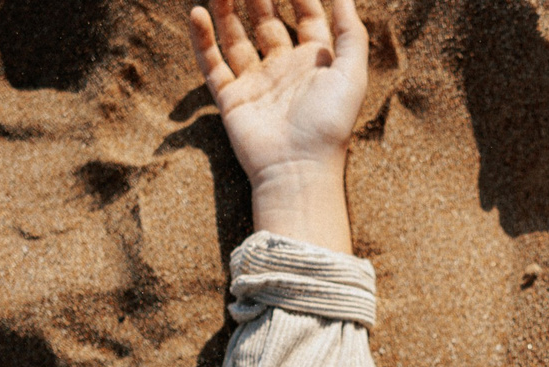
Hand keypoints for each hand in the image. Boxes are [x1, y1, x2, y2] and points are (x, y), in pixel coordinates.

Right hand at [189, 0, 366, 252]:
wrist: (298, 169)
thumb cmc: (330, 125)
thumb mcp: (351, 74)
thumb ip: (350, 32)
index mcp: (316, 63)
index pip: (306, 16)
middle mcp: (285, 69)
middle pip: (268, 21)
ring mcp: (256, 83)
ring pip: (237, 37)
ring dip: (228, 10)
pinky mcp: (232, 99)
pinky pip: (212, 63)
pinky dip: (203, 39)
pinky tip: (197, 13)